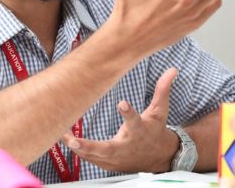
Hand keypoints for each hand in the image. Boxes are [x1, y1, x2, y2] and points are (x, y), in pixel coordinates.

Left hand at [62, 68, 179, 172]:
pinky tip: (66, 140)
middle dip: (90, 146)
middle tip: (74, 140)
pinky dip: (79, 151)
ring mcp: (118, 158)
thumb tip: (172, 70)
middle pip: (108, 148)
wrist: (159, 157)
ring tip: (62, 135)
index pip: (135, 121)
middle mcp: (127, 146)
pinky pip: (91, 159)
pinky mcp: (110, 164)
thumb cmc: (156, 130)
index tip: (122, 103)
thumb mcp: (161, 111)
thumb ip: (162, 91)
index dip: (129, 113)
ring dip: (77, 147)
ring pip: (95, 156)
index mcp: (140, 130)